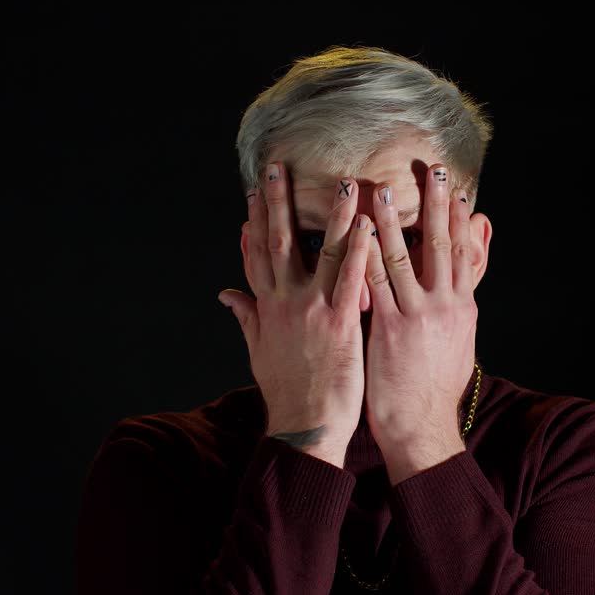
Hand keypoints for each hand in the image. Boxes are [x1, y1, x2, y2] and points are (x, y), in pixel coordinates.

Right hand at [218, 161, 372, 467]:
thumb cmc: (286, 392)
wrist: (303, 427)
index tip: (252, 193)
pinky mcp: (339, 323)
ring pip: (322, 252)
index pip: (255, 254)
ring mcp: (311, 310)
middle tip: (278, 167)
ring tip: (343, 182)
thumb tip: (225, 293)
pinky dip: (360, 250)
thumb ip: (245, 316)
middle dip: (278, 202)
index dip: (253, 222)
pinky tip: (370, 225)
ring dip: (333, 215)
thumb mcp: (257, 350)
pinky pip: (352, 279)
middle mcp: (283, 302)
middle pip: (279, 241)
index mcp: (265, 307)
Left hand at [362, 163, 480, 465]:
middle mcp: (445, 306)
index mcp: (462, 307)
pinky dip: (366, 255)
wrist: (423, 428)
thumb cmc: (435, 389)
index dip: (460, 219)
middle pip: (444, 244)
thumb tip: (466, 282)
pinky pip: (375, 283)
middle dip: (439, 205)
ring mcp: (418, 315)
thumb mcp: (459, 343)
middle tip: (436, 170)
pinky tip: (357, 231)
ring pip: (406, 256)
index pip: (464, 253)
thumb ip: (459, 306)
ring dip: (394, 219)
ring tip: (385, 187)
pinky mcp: (391, 329)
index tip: (456, 189)